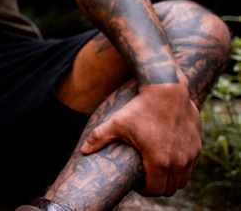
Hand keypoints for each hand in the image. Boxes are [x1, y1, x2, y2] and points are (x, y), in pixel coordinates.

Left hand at [81, 79, 200, 196]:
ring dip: (170, 179)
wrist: (167, 89)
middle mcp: (179, 162)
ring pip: (182, 180)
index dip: (143, 190)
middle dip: (156, 187)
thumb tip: (83, 150)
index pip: (154, 190)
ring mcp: (191, 154)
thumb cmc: (140, 107)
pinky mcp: (197, 146)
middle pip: (169, 189)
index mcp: (159, 161)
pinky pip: (191, 167)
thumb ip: (99, 138)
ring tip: (156, 169)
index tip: (136, 182)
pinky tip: (168, 158)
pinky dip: (181, 168)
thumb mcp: (116, 123)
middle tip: (145, 177)